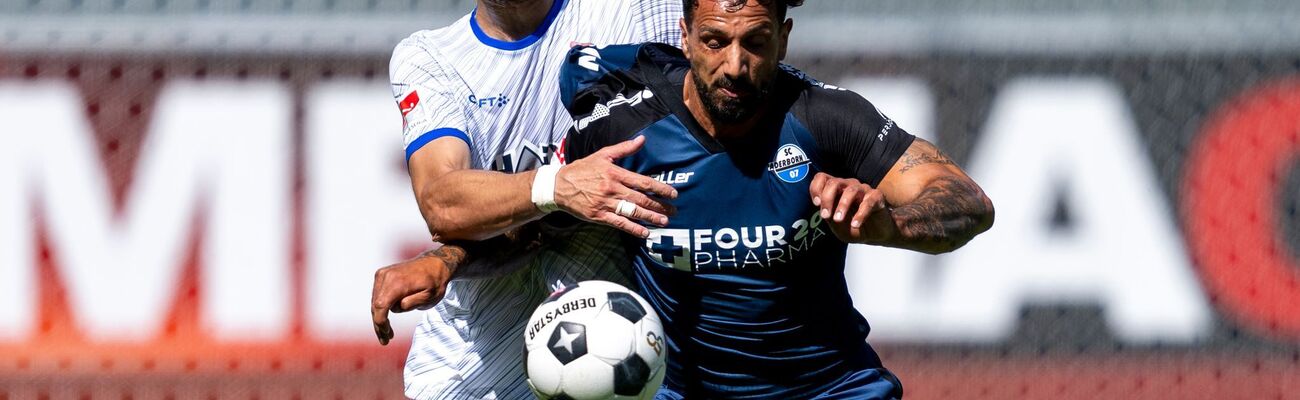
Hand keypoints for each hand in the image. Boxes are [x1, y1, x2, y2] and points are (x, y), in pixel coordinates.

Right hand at [370, 255, 452, 345]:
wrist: (434, 264)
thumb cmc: (434, 282)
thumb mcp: (429, 297)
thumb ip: (411, 303)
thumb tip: (395, 308)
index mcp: (398, 282)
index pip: (381, 306)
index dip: (380, 323)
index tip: (386, 335)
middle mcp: (386, 276)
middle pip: (376, 306)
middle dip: (379, 324)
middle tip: (385, 340)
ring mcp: (382, 274)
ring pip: (375, 301)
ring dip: (379, 317)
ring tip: (388, 332)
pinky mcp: (381, 274)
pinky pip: (377, 295)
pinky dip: (381, 306)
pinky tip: (387, 317)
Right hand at [555, 136, 677, 237]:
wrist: (559, 186)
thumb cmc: (582, 169)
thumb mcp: (602, 155)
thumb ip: (624, 148)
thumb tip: (642, 139)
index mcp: (615, 173)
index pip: (643, 182)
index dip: (660, 188)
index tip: (673, 194)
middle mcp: (612, 189)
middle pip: (641, 199)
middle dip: (659, 206)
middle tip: (673, 211)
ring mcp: (605, 203)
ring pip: (632, 212)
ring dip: (650, 218)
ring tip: (664, 222)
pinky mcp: (599, 216)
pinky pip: (619, 223)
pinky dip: (633, 229)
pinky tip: (645, 233)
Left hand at [809, 172, 896, 243]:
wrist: (876, 235)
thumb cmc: (854, 227)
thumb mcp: (836, 226)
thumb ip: (829, 216)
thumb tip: (823, 211)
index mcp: (836, 190)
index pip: (822, 178)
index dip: (816, 188)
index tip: (816, 203)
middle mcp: (848, 186)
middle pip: (834, 183)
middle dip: (827, 198)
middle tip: (825, 215)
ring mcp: (863, 190)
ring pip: (850, 190)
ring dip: (842, 205)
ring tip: (838, 220)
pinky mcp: (877, 197)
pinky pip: (868, 202)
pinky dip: (860, 214)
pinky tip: (855, 224)